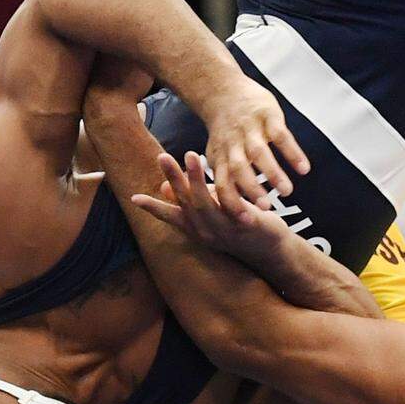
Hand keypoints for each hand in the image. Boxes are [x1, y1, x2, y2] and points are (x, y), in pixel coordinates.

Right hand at [132, 151, 291, 265]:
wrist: (272, 249)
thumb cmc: (240, 225)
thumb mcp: (213, 213)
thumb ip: (192, 199)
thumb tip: (164, 186)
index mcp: (197, 230)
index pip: (171, 217)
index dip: (152, 208)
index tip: (132, 198)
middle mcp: (207, 233)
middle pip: (186, 203)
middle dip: (174, 179)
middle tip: (162, 156)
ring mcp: (225, 232)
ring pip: (206, 203)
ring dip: (196, 179)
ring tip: (191, 154)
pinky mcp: (245, 226)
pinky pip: (232, 206)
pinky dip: (224, 191)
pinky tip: (221, 174)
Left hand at [201, 76, 309, 217]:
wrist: (224, 90)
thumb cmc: (225, 131)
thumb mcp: (215, 154)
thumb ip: (219, 178)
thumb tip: (214, 210)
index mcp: (220, 157)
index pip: (223, 183)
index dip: (233, 202)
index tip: (246, 221)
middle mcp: (234, 144)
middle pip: (239, 169)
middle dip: (252, 189)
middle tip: (267, 209)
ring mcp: (250, 129)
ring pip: (259, 153)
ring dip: (273, 172)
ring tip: (288, 192)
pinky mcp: (267, 116)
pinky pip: (281, 136)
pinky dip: (292, 153)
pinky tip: (304, 169)